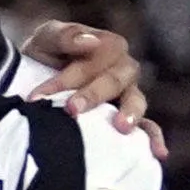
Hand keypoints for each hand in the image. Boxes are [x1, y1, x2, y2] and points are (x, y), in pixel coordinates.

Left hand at [17, 19, 150, 135]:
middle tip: (71, 110)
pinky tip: (158, 153)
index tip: (37, 96)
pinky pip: (148, 127)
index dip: (67, 78)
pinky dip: (154, 138)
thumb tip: (91, 42)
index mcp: (108, 46)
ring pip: (136, 101)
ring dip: (129, 113)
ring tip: (120, 127)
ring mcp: (128, 95)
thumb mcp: (46, 39)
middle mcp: (123, 69)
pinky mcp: (127, 118)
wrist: (32, 80)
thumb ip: (64, 35)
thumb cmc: (43, 56)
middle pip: (115, 80)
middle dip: (93, 95)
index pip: (94, 60)